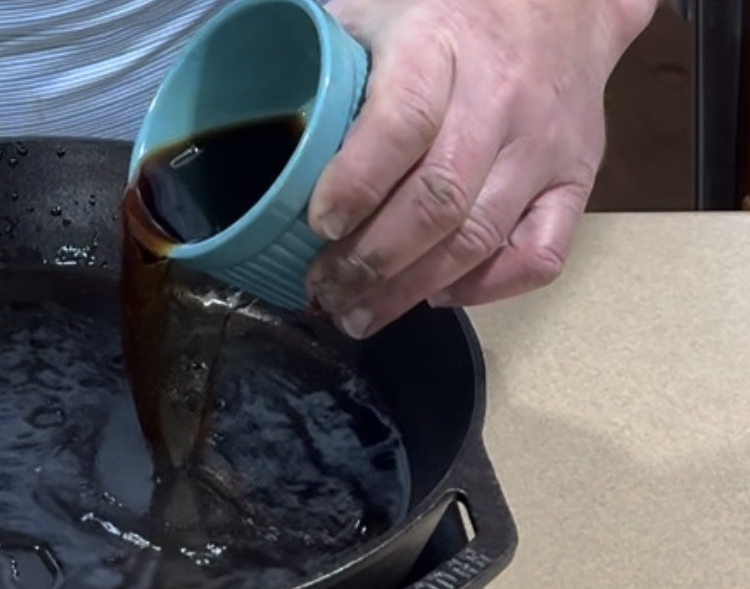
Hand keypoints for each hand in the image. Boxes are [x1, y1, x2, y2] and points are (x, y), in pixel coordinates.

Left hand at [305, 0, 658, 337]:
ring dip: (410, 290)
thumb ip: (324, 62)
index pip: (404, 122)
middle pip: (438, 200)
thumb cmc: (446, 11)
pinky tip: (438, 294)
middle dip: (371, 261)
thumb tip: (256, 126)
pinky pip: (540, 255)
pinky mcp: (577, 179)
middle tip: (324, 291)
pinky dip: (487, 290)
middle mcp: (501, 98)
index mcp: (440, 44)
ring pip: (479, 237)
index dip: (358, 183)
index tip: (319, 225)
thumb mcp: (376, 9)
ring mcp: (545, 145)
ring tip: (358, 313)